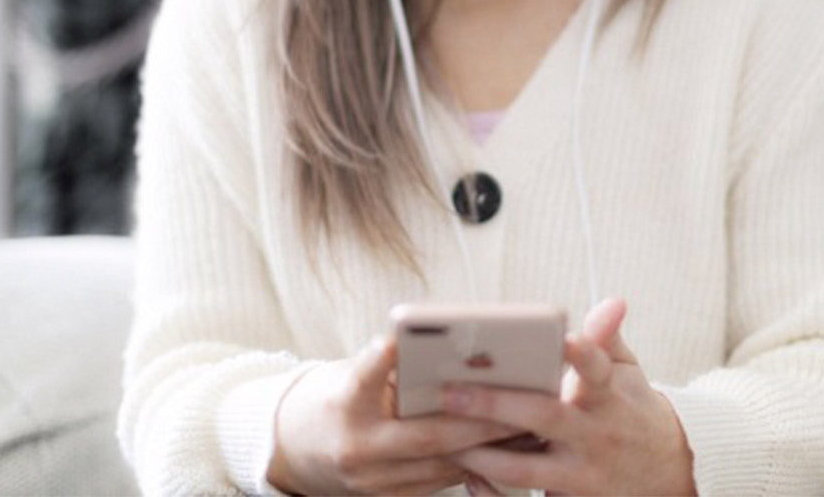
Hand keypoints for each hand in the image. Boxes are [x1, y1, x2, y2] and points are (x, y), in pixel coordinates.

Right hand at [267, 335, 518, 494]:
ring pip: (440, 465)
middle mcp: (356, 448)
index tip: (393, 341)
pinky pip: (438, 483)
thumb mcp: (351, 371)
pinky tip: (504, 448)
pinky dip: (472, 463)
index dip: (377, 361)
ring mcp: (372, 482)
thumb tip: (448, 349)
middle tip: (517, 399)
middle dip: (477, 420)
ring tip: (527, 424)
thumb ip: (389, 366)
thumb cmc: (336, 397)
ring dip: (487, 447)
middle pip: (425, 435)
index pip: (362, 379)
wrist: (296, 450)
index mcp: (343, 404)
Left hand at [442, 298, 696, 495]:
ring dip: (483, 454)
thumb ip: (608, 339)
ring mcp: (580, 474)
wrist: (663, 478)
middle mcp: (593, 434)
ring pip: (525, 468)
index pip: (596, 369)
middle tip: (450, 391)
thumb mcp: (628, 374)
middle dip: (496, 405)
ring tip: (445, 436)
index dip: (581, 354)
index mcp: (608, 395)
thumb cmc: (630, 412)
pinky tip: (468, 478)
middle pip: (544, 417)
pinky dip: (494, 496)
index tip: (561, 338)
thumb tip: (613, 302)